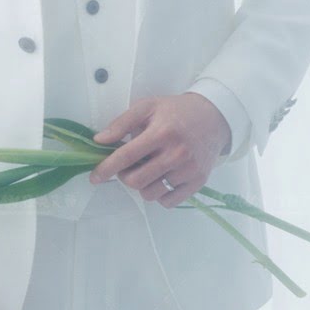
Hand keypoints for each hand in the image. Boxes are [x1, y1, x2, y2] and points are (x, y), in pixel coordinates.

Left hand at [88, 93, 231, 207]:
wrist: (214, 117)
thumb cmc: (176, 111)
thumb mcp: (147, 107)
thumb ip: (121, 123)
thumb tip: (99, 140)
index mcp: (161, 133)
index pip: (126, 156)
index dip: (106, 168)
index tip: (95, 177)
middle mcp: (176, 154)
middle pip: (136, 181)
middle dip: (125, 176)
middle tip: (129, 166)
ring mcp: (189, 170)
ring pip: (150, 194)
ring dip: (142, 186)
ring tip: (147, 170)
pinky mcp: (198, 181)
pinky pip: (169, 202)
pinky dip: (159, 195)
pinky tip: (160, 179)